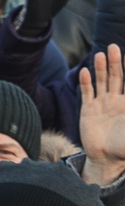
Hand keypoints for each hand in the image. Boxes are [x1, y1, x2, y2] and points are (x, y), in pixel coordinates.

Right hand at [78, 46, 124, 185]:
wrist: (105, 158)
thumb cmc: (124, 147)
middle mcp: (117, 100)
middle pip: (117, 77)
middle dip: (116, 63)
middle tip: (114, 47)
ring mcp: (102, 104)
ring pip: (102, 82)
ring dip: (101, 68)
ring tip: (100, 54)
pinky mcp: (88, 110)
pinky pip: (87, 93)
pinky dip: (86, 83)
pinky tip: (84, 72)